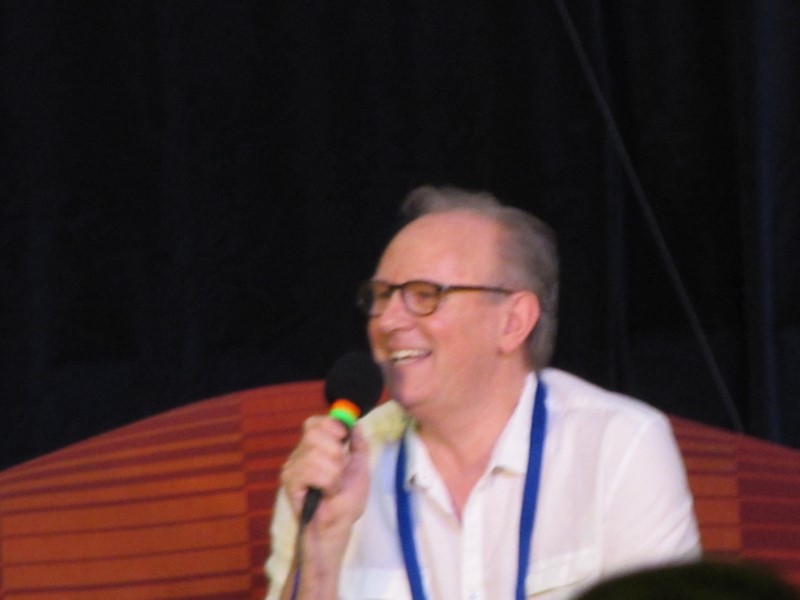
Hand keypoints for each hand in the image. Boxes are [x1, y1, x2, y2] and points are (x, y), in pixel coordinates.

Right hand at [281, 415, 370, 537]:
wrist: (337, 529)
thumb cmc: (346, 503)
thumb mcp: (360, 469)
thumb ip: (359, 446)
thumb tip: (356, 425)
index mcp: (314, 449)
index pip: (313, 423)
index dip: (330, 425)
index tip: (343, 438)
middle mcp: (299, 455)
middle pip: (313, 433)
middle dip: (335, 452)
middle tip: (339, 471)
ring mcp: (292, 468)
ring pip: (314, 453)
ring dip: (334, 472)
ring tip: (334, 487)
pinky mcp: (289, 482)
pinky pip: (310, 470)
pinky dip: (327, 481)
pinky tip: (327, 493)